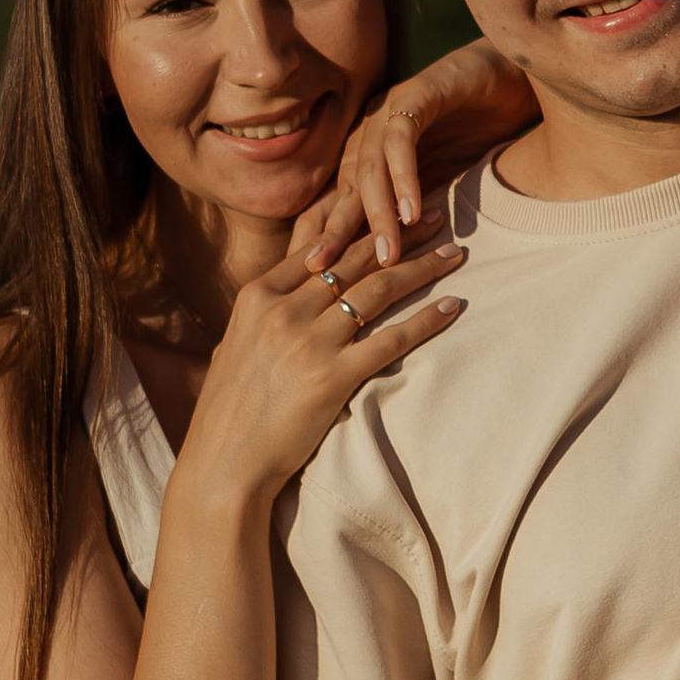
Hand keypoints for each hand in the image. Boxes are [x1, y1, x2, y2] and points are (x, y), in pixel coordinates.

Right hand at [181, 227, 465, 508]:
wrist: (225, 464)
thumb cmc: (229, 412)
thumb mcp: (235, 346)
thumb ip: (261, 315)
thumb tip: (280, 296)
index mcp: (257, 296)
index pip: (320, 249)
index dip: (361, 228)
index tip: (391, 216)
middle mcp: (283, 310)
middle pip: (354, 261)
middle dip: (400, 236)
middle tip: (436, 219)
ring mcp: (308, 342)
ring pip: (378, 291)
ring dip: (421, 268)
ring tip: (454, 255)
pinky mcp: (333, 377)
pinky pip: (391, 339)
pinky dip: (425, 320)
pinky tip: (451, 306)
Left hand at [302, 41, 538, 269]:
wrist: (514, 77)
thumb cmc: (478, 131)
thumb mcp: (442, 181)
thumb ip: (416, 212)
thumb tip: (396, 264)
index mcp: (371, 154)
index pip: (340, 201)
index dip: (326, 236)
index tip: (315, 277)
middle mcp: (372, 132)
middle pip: (345, 188)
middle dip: (333, 230)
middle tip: (321, 269)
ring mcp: (391, 111)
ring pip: (371, 168)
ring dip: (377, 213)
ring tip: (385, 253)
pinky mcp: (417, 94)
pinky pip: (403, 141)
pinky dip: (405, 177)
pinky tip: (411, 211)